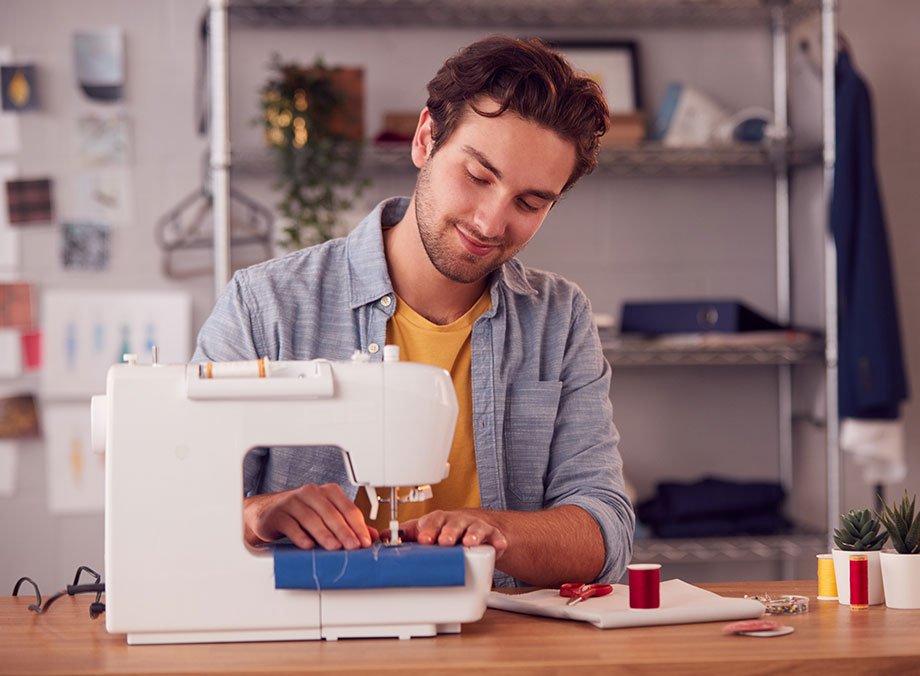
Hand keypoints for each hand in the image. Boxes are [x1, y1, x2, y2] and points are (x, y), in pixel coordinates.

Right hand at [243, 483, 376, 550]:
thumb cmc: (302, 515)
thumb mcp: (327, 517)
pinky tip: (308, 545)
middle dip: (344, 531)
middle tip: (353, 547)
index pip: (348, 508)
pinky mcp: (278, 514)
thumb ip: (349, 526)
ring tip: (334, 547)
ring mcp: (293, 501)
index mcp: (328, 492)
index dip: (358, 526)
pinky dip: (300, 536)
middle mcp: (311, 493)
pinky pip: (291, 525)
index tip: (365, 542)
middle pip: (331, 513)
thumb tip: (372, 537)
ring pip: (312, 518)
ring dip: (324, 534)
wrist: (268, 512)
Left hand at [395, 509, 507, 558]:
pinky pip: (496, 538)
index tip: (424, 539)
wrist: (477, 528)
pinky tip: (495, 546)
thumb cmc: (447, 529)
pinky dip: (496, 542)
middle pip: (453, 523)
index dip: (428, 529)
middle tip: (443, 542)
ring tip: (468, 543)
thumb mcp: (426, 530)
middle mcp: (457, 521)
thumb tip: (380, 536)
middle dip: (448, 532)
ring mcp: (476, 527)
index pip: (432, 520)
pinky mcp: (493, 537)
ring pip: (474, 528)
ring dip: (471, 535)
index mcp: (439, 520)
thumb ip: (407, 534)